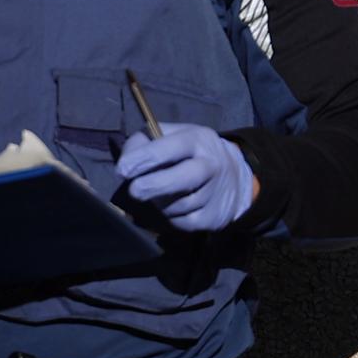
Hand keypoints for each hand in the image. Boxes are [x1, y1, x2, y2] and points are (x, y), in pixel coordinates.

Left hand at [116, 123, 256, 231]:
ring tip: (155, 195)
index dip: (144, 158)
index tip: (122, 170)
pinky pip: (183, 222)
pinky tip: (170, 207)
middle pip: (181, 179)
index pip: (170, 147)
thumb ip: (148, 140)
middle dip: (153, 186)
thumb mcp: (176, 135)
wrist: (235, 177)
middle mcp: (210, 165)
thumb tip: (126, 159)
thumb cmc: (192, 153)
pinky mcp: (213, 216)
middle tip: (133, 191)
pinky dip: (170, 217)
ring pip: (179, 204)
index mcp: (198, 139)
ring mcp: (215, 192)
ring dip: (159, 203)